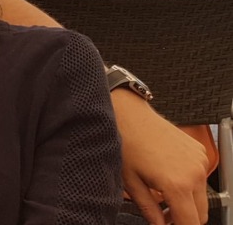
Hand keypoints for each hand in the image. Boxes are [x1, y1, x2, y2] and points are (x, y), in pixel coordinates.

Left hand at [112, 89, 208, 224]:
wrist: (129, 114)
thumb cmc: (126, 144)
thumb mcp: (131, 184)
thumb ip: (149, 210)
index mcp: (177, 184)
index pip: (190, 223)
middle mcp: (194, 173)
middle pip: (201, 214)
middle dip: (184, 219)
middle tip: (163, 216)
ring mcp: (199, 161)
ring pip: (202, 197)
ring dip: (187, 202)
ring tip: (162, 197)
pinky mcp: (199, 151)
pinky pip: (200, 177)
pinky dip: (189, 184)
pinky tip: (168, 178)